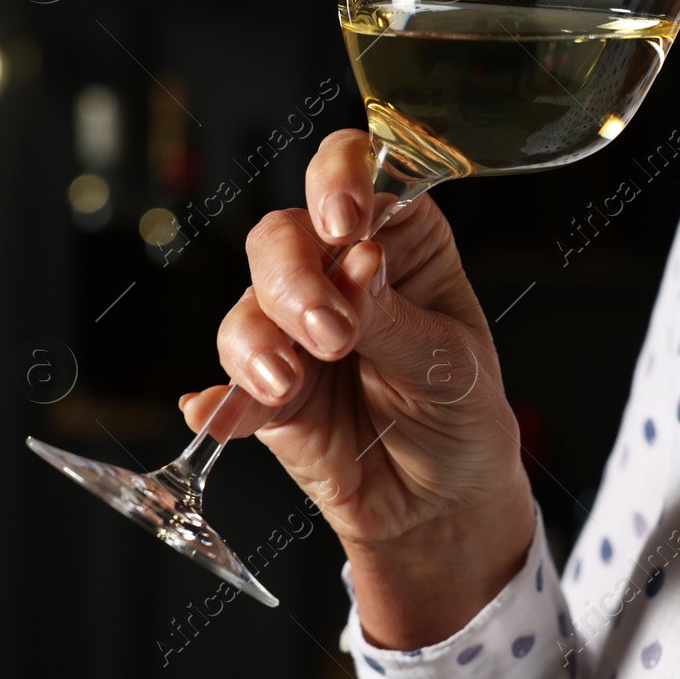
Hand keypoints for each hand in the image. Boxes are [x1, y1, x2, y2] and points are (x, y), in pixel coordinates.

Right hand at [180, 129, 534, 647]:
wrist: (443, 505)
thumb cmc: (462, 413)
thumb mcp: (451, 364)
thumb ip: (396, 317)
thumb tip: (356, 266)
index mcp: (396, 239)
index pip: (351, 173)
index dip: (338, 180)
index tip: (345, 223)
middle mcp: (335, 272)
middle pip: (282, 238)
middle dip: (295, 282)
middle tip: (331, 333)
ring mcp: (293, 331)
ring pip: (247, 310)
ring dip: (261, 343)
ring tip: (289, 383)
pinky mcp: (264, 393)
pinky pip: (227, 388)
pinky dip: (221, 400)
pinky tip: (217, 414)